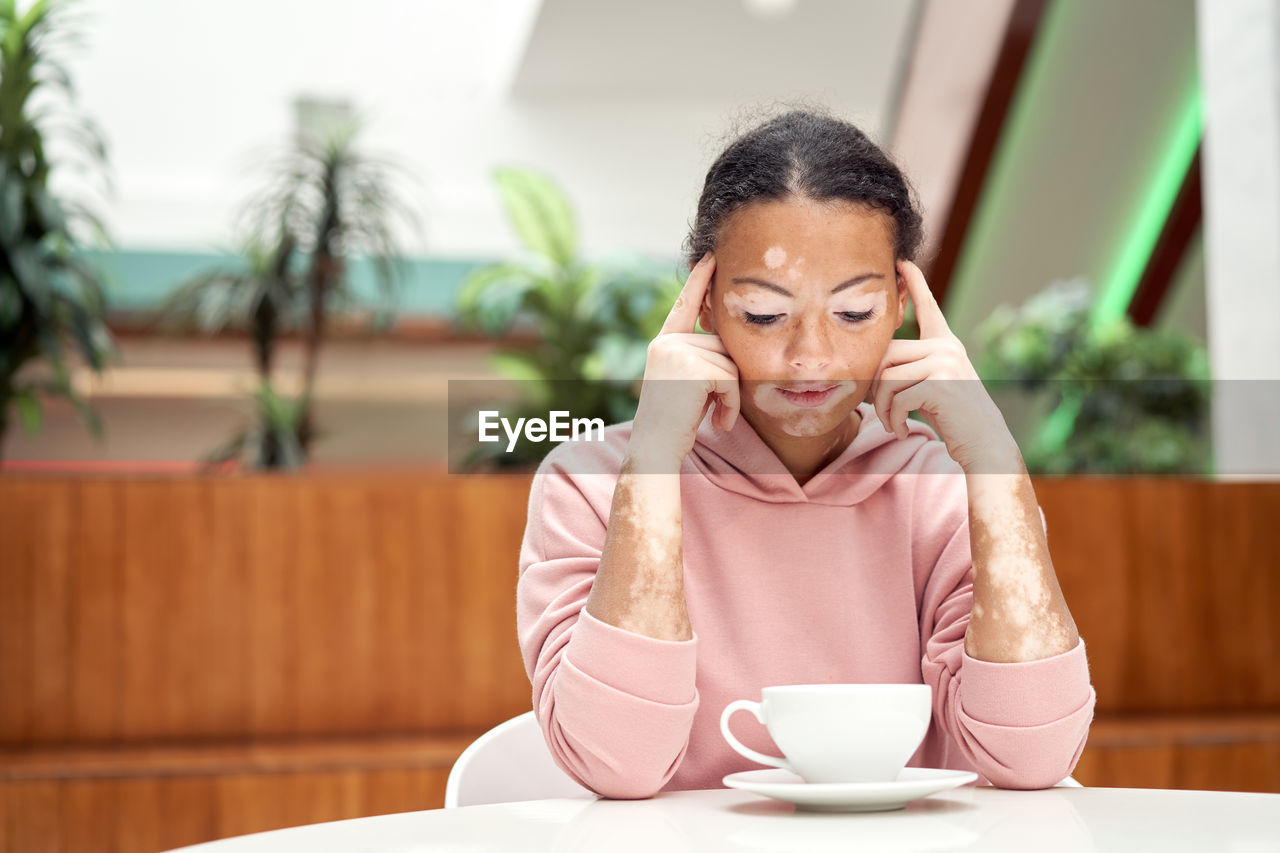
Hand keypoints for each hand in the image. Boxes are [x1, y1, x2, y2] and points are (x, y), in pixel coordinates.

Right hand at [629, 252, 739, 466]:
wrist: (654, 449)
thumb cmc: (673, 423)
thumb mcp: (684, 383)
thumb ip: (700, 358)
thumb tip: (730, 341)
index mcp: (663, 343)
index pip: (685, 305)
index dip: (699, 281)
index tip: (711, 256)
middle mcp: (667, 342)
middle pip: (722, 343)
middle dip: (728, 377)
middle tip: (717, 409)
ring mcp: (677, 352)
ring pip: (730, 362)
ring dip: (732, 395)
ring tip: (716, 417)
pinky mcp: (692, 368)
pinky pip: (731, 379)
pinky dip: (732, 404)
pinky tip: (719, 422)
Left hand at [868, 260, 1014, 469]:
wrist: (985, 444)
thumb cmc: (955, 419)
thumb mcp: (935, 385)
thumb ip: (914, 368)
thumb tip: (874, 364)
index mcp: (946, 344)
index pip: (928, 307)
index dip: (915, 283)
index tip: (902, 262)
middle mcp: (947, 347)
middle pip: (886, 353)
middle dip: (874, 386)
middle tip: (877, 410)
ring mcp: (945, 363)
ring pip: (887, 378)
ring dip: (882, 408)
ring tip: (891, 423)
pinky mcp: (940, 384)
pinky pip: (896, 397)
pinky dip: (893, 419)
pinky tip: (902, 429)